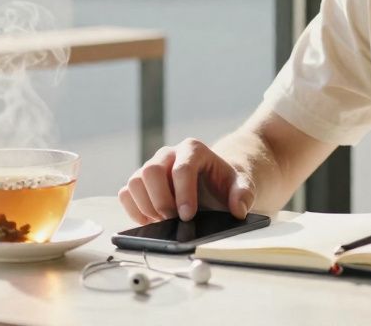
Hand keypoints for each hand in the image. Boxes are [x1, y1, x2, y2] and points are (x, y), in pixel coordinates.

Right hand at [119, 139, 255, 223]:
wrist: (213, 184)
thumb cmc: (225, 183)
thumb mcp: (242, 185)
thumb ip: (244, 194)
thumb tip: (238, 209)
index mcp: (193, 149)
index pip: (182, 168)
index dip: (183, 193)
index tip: (187, 216)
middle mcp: (168, 154)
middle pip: (151, 170)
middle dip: (161, 200)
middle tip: (173, 220)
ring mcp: (151, 167)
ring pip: (135, 181)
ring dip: (146, 206)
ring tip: (164, 221)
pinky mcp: (140, 183)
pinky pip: (126, 193)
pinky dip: (134, 210)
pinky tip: (151, 221)